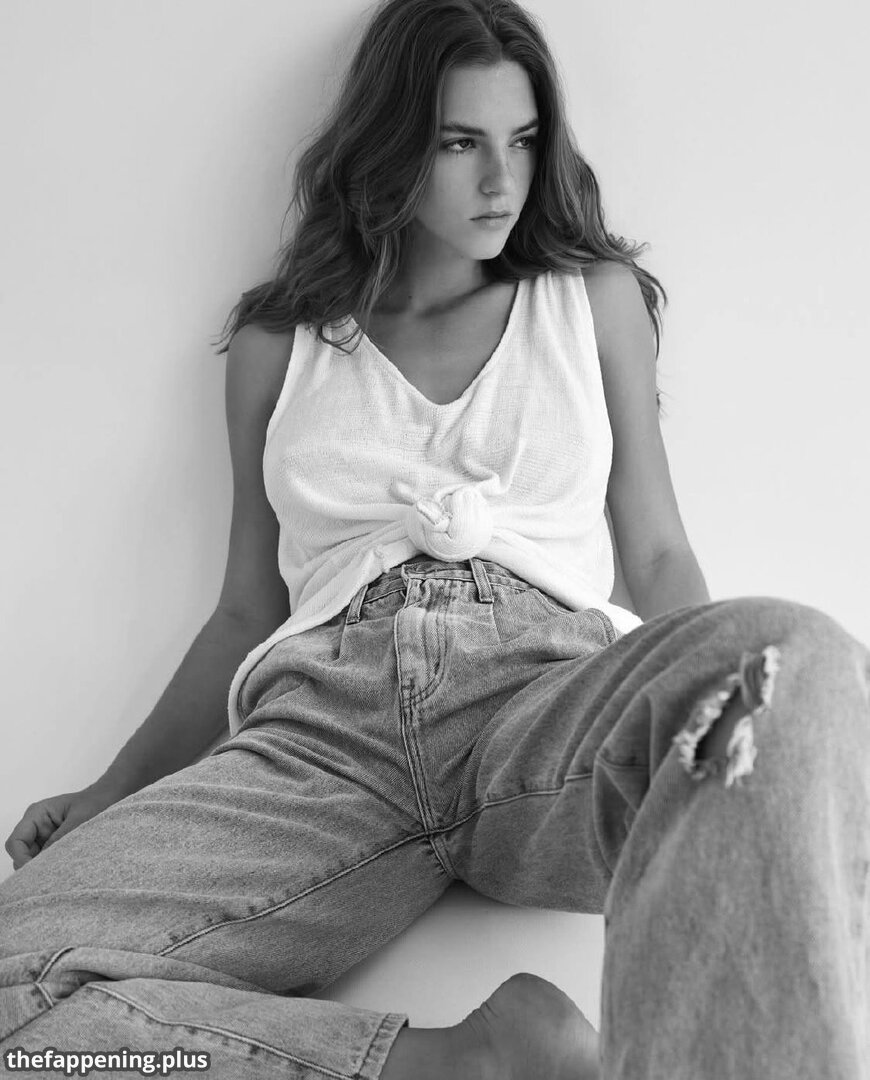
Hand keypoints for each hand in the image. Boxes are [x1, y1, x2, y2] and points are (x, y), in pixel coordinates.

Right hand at [4, 782, 123, 869]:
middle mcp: (35, 826)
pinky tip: (63, 871)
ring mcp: (42, 836)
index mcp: (37, 814)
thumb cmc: (95, 802)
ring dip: (41, 868)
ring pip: (31, 859)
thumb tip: (44, 862)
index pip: (16, 842)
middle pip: (20, 854)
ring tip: (58, 874)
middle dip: (31, 867)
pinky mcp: (52, 844)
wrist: (109, 798)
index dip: (21, 859)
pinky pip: (45, 859)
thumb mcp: (79, 819)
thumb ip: (60, 839)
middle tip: (47, 879)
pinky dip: (50, 867)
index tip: (34, 874)